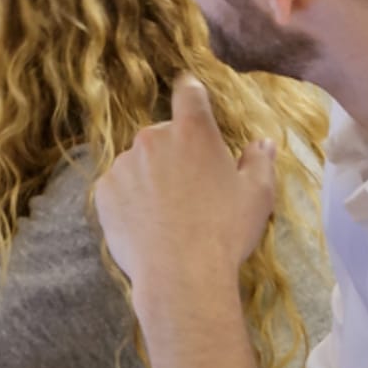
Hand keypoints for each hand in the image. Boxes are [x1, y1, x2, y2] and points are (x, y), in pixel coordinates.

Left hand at [94, 76, 280, 298]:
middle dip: (176, 153)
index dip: (191, 92)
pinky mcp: (104, 191)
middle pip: (164, 134)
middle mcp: (153, 139)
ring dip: (152, 177)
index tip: (189, 93)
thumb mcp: (257, 195)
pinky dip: (131, 199)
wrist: (181, 275)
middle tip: (193, 188)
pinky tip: (149, 224)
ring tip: (170, 214)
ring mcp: (124, 164)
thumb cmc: (224, 232)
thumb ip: (259, 161)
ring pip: (140, 163)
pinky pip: (120, 187)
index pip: (189, 94)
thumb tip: (263, 143)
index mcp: (193, 132)